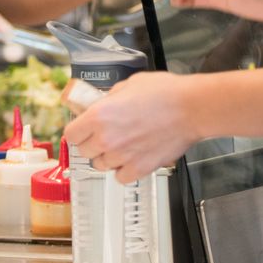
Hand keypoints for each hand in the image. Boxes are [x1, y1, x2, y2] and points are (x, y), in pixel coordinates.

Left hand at [63, 72, 200, 183]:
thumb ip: (111, 98)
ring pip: (101, 166)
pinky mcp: (139, 168)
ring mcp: (122, 156)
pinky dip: (124, 170)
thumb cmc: (165, 93)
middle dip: (92, 144)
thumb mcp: (130, 84)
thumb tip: (104, 103)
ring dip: (108, 157)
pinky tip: (132, 158)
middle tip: (104, 136)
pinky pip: (121, 177)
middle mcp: (106, 139)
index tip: (82, 131)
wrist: (191, 108)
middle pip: (85, 152)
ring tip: (122, 146)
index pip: (71, 135)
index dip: (77, 132)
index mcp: (98, 116)